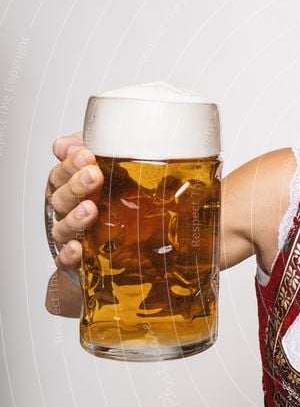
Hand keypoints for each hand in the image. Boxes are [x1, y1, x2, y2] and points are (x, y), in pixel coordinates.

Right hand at [45, 131, 103, 275]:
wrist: (133, 243)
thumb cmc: (117, 201)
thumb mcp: (112, 168)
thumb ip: (94, 151)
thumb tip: (69, 145)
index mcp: (71, 187)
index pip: (61, 174)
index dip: (70, 164)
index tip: (87, 155)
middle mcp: (68, 211)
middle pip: (60, 197)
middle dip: (75, 185)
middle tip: (94, 175)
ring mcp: (73, 236)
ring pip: (61, 227)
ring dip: (74, 218)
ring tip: (91, 209)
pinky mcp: (79, 261)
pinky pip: (66, 260)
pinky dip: (69, 255)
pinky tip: (78, 248)